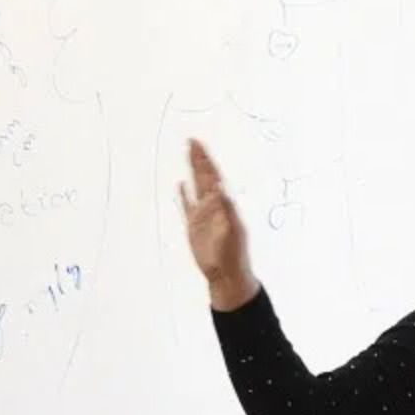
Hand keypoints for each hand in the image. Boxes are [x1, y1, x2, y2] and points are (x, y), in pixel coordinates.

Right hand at [178, 138, 259, 309]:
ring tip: (188, 153)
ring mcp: (203, 215)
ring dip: (192, 170)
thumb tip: (219, 186)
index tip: (199, 144)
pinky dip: (183, 194)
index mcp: (224, 203)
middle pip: (204, 176)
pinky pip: (187, 205)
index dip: (206, 160)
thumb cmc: (234, 254)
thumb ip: (226, 206)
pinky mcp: (194, 226)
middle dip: (198, 158)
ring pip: (195, 186)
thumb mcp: (233, 228)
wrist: (226, 274)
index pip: (214, 176)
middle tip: (191, 140)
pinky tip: (180, 184)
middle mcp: (213, 205)